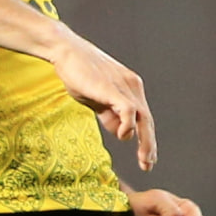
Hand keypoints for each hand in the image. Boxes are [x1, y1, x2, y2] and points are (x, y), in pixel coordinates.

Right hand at [47, 26, 157, 170]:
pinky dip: (129, 126)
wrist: (66, 50)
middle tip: (148, 165)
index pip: (144, 118)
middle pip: (148, 121)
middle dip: (149, 145)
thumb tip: (120, 132)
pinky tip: (124, 136)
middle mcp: (133, 87)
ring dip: (145, 142)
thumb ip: (109, 114)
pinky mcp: (114, 89)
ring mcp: (125, 88)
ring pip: (143, 119)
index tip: (145, 157)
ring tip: (143, 159)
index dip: (146, 139)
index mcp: (130, 88)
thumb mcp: (96, 97)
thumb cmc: (78, 71)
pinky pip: (130, 111)